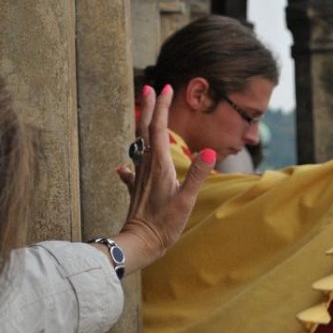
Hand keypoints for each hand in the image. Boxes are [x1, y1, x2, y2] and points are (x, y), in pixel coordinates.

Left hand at [110, 85, 214, 272]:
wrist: (139, 244)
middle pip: (145, 130)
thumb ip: (197, 175)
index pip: (160, 128)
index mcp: (159, 165)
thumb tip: (209, 152)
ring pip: (139, 144)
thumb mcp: (186, 200)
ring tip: (143, 113)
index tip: (166, 88)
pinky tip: (123, 167)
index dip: (162, 107)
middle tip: (151, 88)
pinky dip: (130, 163)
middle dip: (148, 108)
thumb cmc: (163, 225)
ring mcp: (139, 178)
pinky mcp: (136, 190)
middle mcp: (147, 167)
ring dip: (141, 126)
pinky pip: (132, 171)